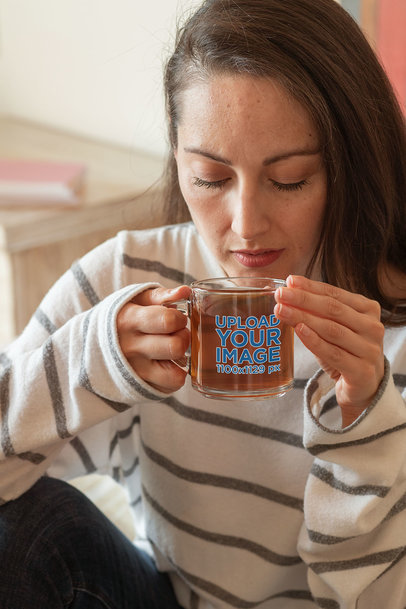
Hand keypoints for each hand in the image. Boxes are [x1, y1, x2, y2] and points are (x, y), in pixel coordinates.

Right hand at [116, 285, 190, 393]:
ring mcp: (136, 370)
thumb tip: (185, 291)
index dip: (179, 318)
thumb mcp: (136, 300)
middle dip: (183, 337)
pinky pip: (171, 384)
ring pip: (175, 373)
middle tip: (176, 333)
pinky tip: (168, 363)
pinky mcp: (142, 385)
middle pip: (175, 347)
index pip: (168, 321)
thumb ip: (162, 295)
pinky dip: (176, 375)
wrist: (91, 343)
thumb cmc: (123, 317)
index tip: (176, 318)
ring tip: (173, 349)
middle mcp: (131, 348)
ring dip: (181, 359)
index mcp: (129, 320)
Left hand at [274, 275, 384, 426]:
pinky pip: (333, 353)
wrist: (364, 388)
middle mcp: (373, 327)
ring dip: (303, 317)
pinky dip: (314, 341)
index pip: (335, 294)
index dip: (310, 287)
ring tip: (281, 310)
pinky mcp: (361, 371)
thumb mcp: (333, 329)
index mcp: (368, 310)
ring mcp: (369, 350)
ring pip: (331, 330)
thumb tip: (286, 296)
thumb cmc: (346, 352)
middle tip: (280, 294)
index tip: (289, 281)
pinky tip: (299, 330)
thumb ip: (316, 313)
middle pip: (333, 309)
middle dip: (303, 300)